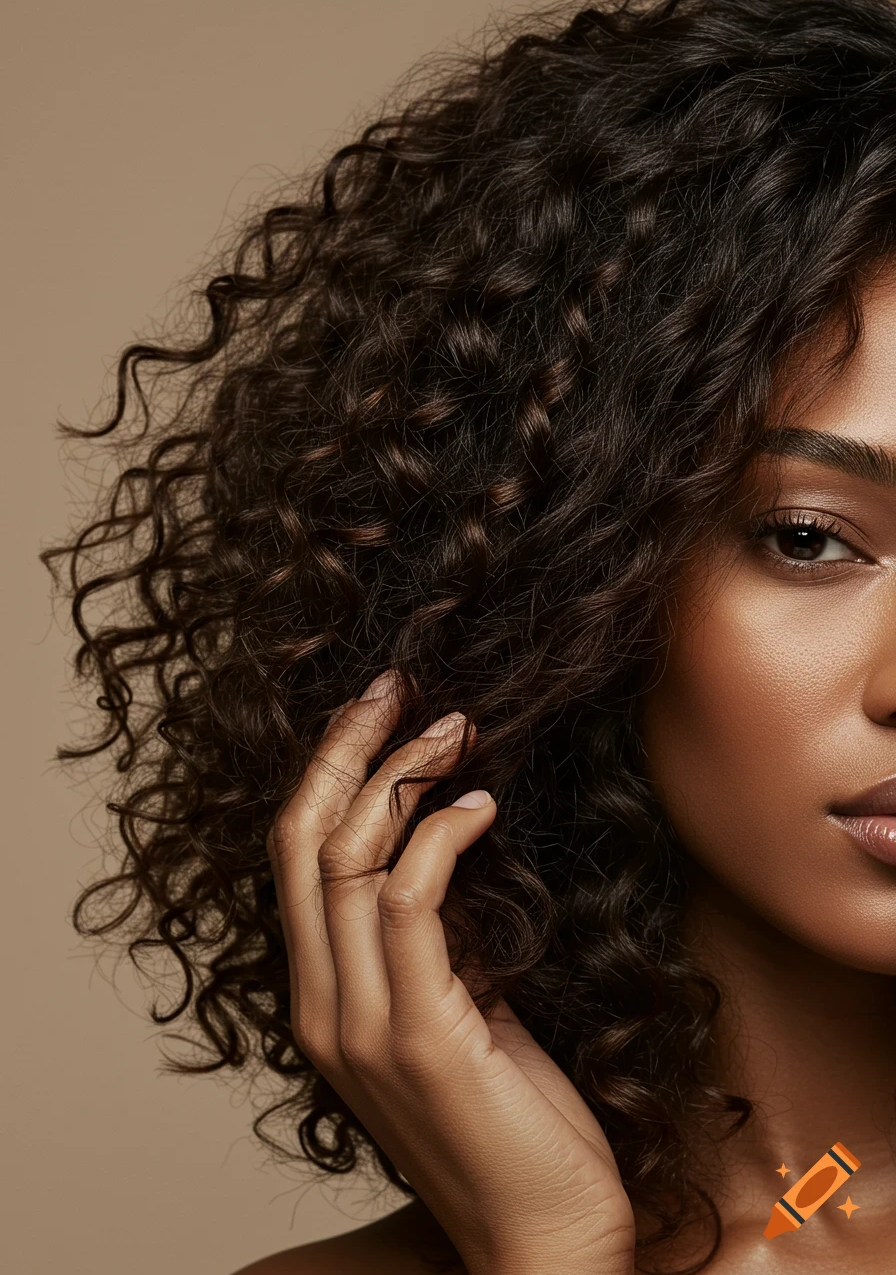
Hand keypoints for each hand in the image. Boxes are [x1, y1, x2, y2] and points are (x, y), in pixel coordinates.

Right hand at [266, 670, 635, 1274]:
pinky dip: (440, 838)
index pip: (296, 857)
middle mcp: (323, 1006)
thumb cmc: (512, 1123)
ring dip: (402, 777)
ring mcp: (362, 1023)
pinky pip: (409, 905)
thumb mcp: (461, 1013)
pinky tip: (482, 805)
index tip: (374, 711)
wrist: (541, 1237)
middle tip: (397, 683)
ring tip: (456, 725)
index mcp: (324, 999)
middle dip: (347, 749)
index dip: (328, 772)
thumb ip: (435, 943)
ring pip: (348, 860)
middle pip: (304, 841)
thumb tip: (452, 844)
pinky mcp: (419, 1034)